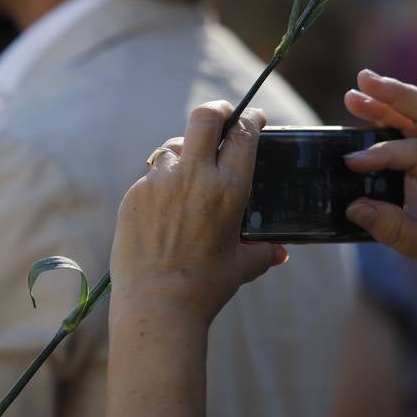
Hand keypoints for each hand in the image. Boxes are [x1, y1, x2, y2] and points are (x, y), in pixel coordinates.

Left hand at [110, 102, 288, 325]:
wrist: (156, 306)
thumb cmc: (205, 288)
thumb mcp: (242, 266)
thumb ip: (264, 251)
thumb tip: (281, 252)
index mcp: (229, 190)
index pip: (243, 133)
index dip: (250, 118)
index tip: (253, 117)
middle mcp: (194, 178)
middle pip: (204, 117)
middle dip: (217, 111)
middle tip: (222, 116)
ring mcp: (160, 183)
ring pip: (174, 147)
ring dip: (185, 153)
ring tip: (189, 173)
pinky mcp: (135, 195)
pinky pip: (152, 176)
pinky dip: (163, 184)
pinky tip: (166, 208)